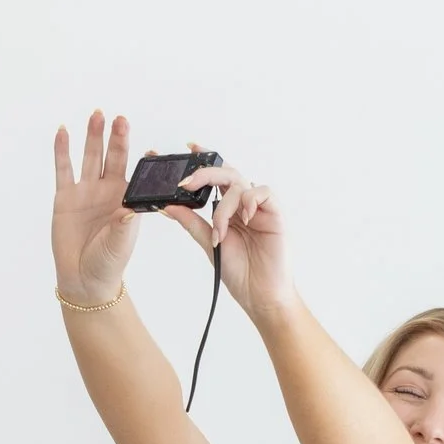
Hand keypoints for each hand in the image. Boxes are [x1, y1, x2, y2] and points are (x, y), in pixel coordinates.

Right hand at [52, 110, 143, 307]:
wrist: (83, 279)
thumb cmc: (108, 263)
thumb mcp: (120, 244)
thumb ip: (124, 226)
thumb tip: (128, 209)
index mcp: (125, 201)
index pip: (135, 174)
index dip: (142, 161)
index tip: (149, 148)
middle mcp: (106, 191)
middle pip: (112, 158)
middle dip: (116, 138)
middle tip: (120, 119)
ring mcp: (85, 192)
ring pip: (89, 157)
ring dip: (93, 136)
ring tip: (97, 115)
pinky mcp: (65, 197)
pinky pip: (63, 169)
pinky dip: (62, 150)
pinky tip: (63, 132)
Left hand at [166, 166, 293, 325]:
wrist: (260, 296)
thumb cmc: (240, 273)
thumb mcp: (208, 243)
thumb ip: (191, 222)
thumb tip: (168, 205)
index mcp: (229, 209)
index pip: (217, 178)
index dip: (205, 161)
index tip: (189, 147)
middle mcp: (244, 205)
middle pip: (227, 173)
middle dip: (205, 172)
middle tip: (186, 183)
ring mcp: (260, 208)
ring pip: (239, 184)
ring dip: (224, 207)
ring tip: (220, 232)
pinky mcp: (276, 214)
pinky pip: (263, 191)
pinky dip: (248, 201)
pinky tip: (243, 218)